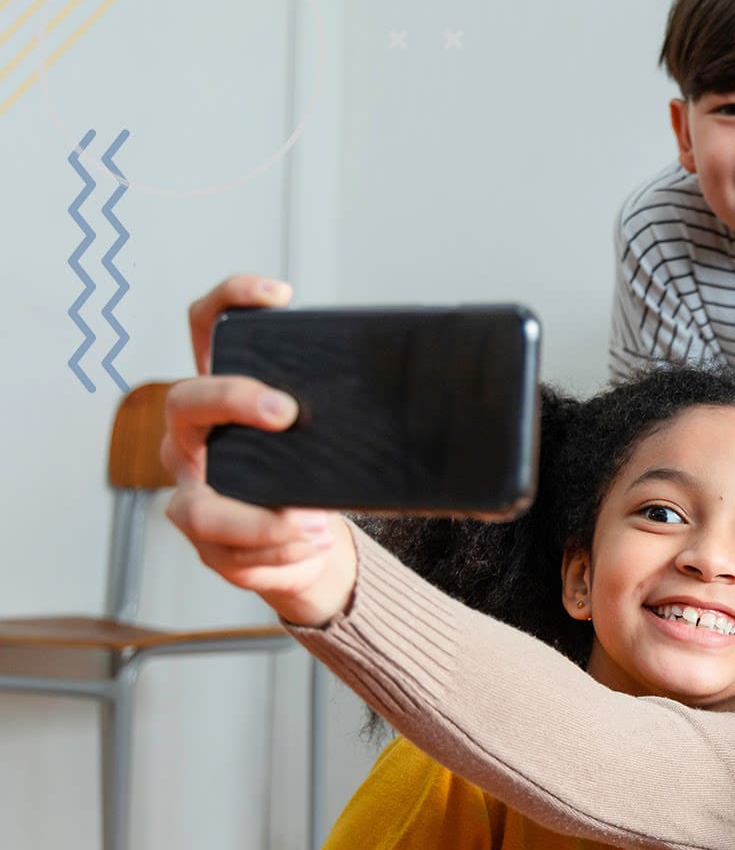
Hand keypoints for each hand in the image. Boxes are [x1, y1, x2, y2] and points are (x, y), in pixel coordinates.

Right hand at [162, 276, 357, 625]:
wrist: (310, 552)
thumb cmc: (319, 481)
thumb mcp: (335, 440)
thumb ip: (352, 414)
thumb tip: (433, 387)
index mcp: (224, 399)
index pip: (207, 330)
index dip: (230, 300)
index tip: (279, 294)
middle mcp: (194, 440)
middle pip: (186, 401)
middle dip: (234, 400)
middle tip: (287, 413)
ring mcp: (193, 493)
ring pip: (199, 506)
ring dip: (262, 519)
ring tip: (316, 522)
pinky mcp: (209, 547)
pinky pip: (231, 555)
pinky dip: (278, 555)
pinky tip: (310, 548)